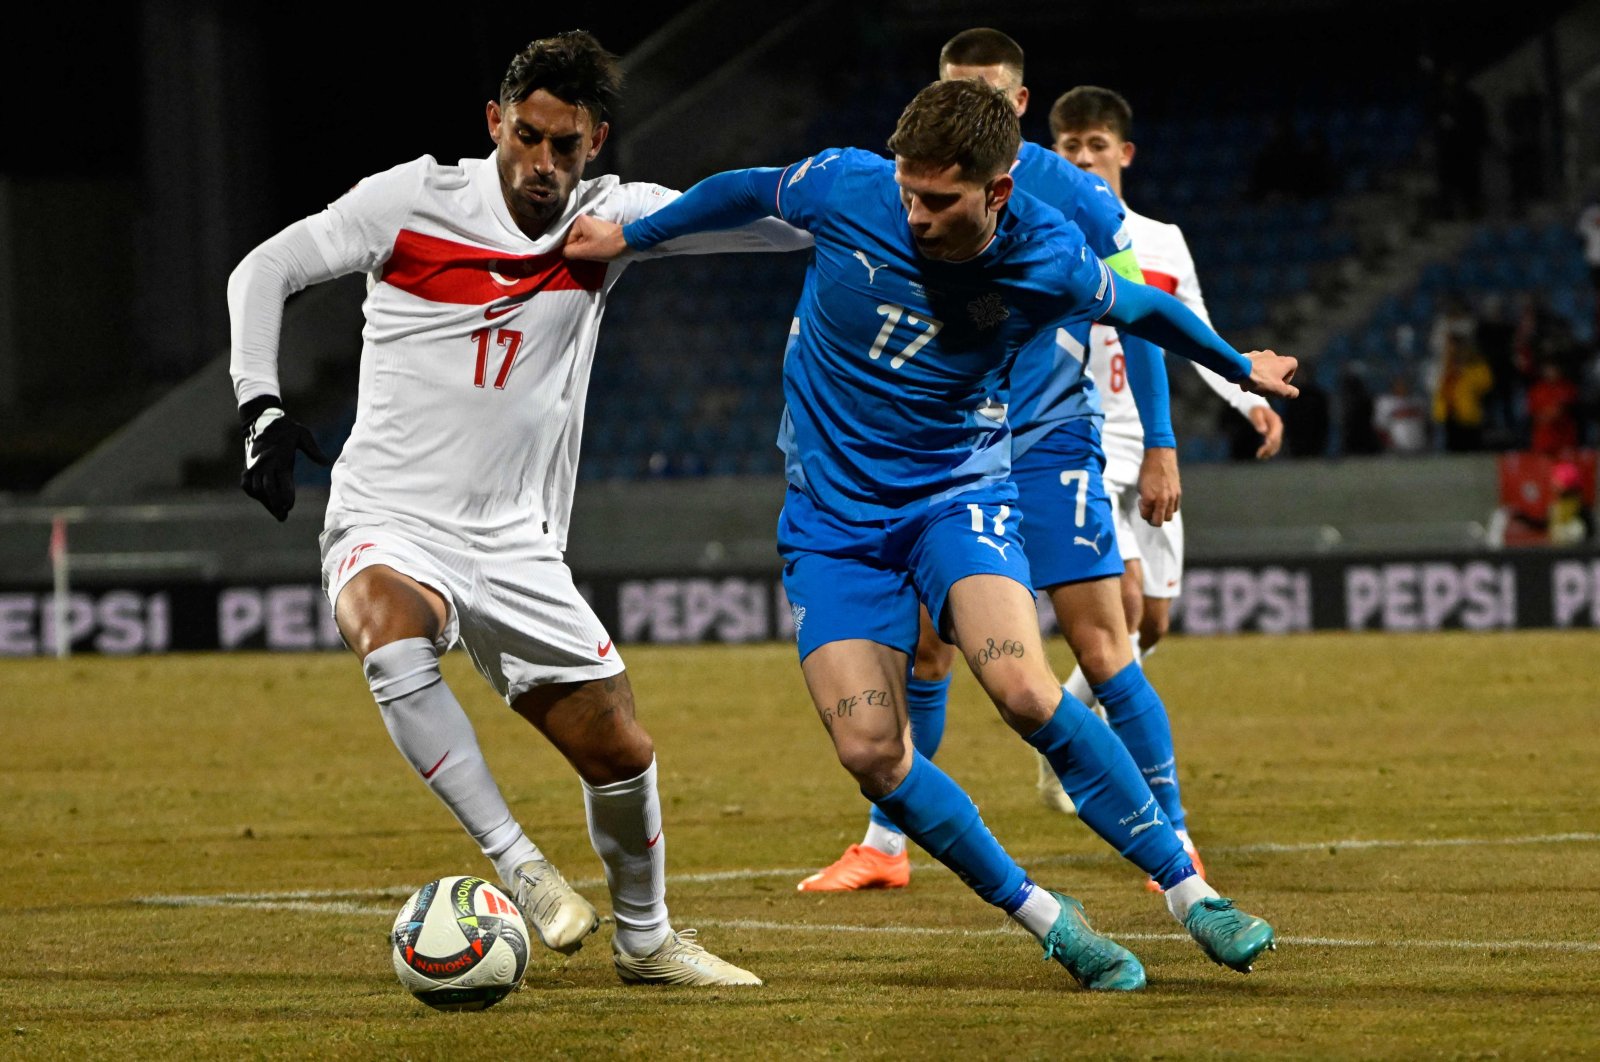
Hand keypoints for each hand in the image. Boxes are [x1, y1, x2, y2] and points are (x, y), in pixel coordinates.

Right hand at [239, 397, 330, 521]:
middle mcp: (266, 463)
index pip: (282, 481)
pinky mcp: (248, 465)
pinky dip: (253, 493)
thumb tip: (327, 462)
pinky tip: (262, 500)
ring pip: (256, 489)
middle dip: (274, 504)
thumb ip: (314, 450)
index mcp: (280, 458)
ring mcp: (255, 465)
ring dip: (265, 502)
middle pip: (267, 489)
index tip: (289, 506)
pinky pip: (246, 483)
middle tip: (283, 517)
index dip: (285, 495)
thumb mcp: (303, 435)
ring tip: (277, 512)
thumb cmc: (286, 428)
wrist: (261, 418)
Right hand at [563, 214, 628, 260]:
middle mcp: (583, 219)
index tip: (583, 256)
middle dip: (579, 249)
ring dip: (585, 249)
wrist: (629, 241)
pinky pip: (587, 239)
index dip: (573, 251)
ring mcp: (591, 224)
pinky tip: (597, 250)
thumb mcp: (586, 251)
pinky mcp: (597, 229)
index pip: (566, 240)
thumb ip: (570, 252)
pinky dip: (590, 246)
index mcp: (578, 221)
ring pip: (581, 241)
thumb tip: (563, 252)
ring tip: (594, 253)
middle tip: (589, 255)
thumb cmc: (608, 246)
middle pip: (573, 240)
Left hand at [1138, 447, 1180, 526]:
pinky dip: (1170, 508)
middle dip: (1152, 519)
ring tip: (1158, 505)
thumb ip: (1144, 500)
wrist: (1160, 456)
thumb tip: (1148, 508)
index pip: (1146, 516)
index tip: (1141, 504)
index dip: (1143, 512)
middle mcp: (1162, 500)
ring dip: (1162, 514)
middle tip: (1149, 511)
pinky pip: (1175, 508)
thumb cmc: (1147, 470)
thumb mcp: (1140, 486)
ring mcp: (1172, 497)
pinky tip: (1165, 500)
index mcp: (1150, 498)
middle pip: (1158, 522)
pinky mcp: (1178, 493)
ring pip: (1169, 517)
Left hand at [1239, 350, 1298, 398]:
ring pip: (1264, 367)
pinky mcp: (1248, 356)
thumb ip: (1289, 392)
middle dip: (1272, 379)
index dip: (1289, 376)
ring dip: (1261, 377)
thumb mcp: (1278, 390)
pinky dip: (1250, 374)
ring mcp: (1260, 354)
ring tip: (1253, 388)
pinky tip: (1244, 383)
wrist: (1239, 370)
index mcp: (1283, 361)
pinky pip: (1252, 366)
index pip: (1293, 365)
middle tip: (1265, 389)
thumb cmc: (1260, 380)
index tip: (1281, 385)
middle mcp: (1273, 355)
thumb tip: (1295, 393)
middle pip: (1277, 368)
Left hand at [1248, 405, 1284, 458]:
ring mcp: (1277, 432)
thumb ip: (1258, 421)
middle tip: (1259, 454)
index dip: (1272, 437)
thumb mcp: (1256, 414)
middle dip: (1268, 447)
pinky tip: (1262, 455)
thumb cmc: (1256, 411)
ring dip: (1269, 451)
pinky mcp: (1274, 436)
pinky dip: (1269, 451)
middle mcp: (1279, 427)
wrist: (1259, 410)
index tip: (1266, 443)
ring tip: (1259, 456)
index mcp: (1275, 420)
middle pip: (1276, 439)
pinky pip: (1274, 445)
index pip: (1275, 431)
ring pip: (1276, 444)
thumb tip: (1262, 430)